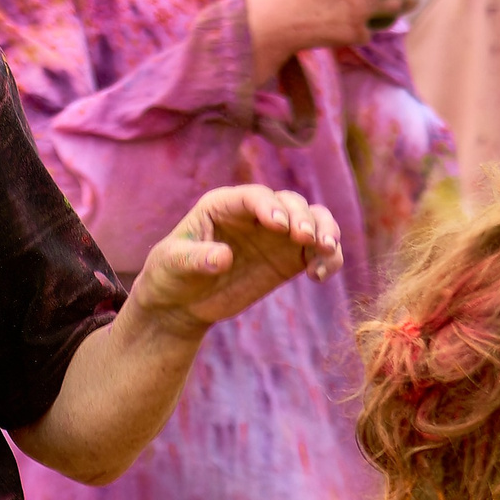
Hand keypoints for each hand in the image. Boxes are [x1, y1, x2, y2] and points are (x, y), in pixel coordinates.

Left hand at [127, 184, 341, 330]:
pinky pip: (319, 250)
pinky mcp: (290, 258)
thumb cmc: (170, 274)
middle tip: (306, 240)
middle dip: (303, 217)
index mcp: (223, 205)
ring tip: (325, 251)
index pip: (253, 196)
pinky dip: (328, 258)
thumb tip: (222, 258)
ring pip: (313, 219)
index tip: (280, 226)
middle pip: (290, 202)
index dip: (269, 206)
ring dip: (326, 230)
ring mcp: (277, 235)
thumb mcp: (173, 264)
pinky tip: (318, 276)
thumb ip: (195, 259)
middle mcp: (255, 214)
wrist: (181, 302)